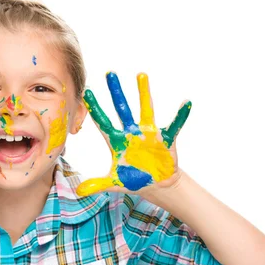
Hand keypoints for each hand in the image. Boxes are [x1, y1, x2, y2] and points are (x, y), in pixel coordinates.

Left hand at [77, 72, 190, 195]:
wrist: (157, 185)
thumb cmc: (134, 180)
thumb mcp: (114, 184)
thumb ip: (96, 184)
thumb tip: (79, 191)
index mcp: (117, 141)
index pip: (103, 122)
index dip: (95, 108)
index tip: (87, 91)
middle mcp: (131, 133)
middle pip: (122, 108)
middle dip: (116, 92)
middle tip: (109, 73)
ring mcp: (148, 134)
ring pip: (145, 109)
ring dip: (144, 93)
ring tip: (141, 75)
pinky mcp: (164, 139)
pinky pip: (174, 126)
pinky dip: (180, 116)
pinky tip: (186, 103)